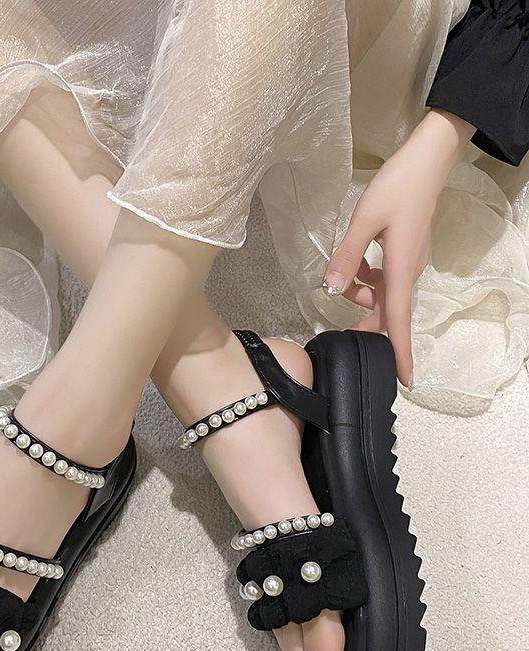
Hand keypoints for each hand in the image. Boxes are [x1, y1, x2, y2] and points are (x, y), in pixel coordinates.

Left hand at [322, 109, 474, 387]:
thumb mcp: (364, 221)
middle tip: (339, 330)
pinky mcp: (403, 254)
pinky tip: (353, 260)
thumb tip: (331, 288)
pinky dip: (365, 276)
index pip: (399, 321)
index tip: (404, 381)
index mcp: (402, 271)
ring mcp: (407, 264)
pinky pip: (382, 278)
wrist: (426, 161)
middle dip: (365, 322)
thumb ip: (346, 256)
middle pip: (386, 313)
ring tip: (342, 270)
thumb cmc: (398, 188)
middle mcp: (408, 273)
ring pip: (381, 295)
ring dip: (359, 292)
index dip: (400, 352)